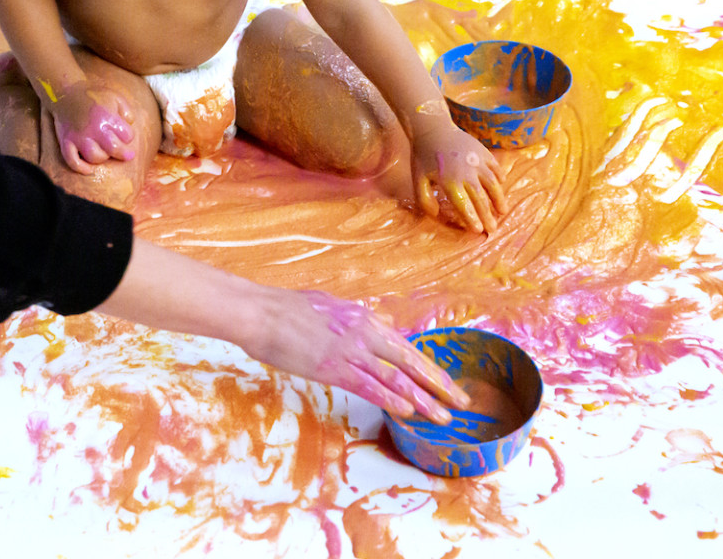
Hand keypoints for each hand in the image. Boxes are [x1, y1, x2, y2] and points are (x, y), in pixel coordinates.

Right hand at [44, 81, 136, 173]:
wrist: (66, 92)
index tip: (125, 134)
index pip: (127, 136)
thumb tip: (130, 125)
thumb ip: (127, 111)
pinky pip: (72, 160)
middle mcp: (93, 129)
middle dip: (124, 153)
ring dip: (103, 158)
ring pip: (94, 157)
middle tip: (128, 155)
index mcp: (107, 117)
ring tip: (105, 153)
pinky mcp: (66, 142)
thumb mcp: (115, 97)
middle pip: (114, 149)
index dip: (128, 136)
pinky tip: (89, 170)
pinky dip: (80, 168)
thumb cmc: (93, 96)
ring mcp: (78, 137)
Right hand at [247, 289, 468, 423]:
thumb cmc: (286, 309)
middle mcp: (364, 333)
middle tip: (462, 400)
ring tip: (444, 415)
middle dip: (439, 383)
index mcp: (363, 318)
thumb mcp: (329, 307)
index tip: (445, 381)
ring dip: (423, 398)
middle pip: (411, 360)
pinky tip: (408, 411)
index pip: (404, 346)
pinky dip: (391, 399)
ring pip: (397, 377)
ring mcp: (350, 351)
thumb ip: (352, 320)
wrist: (260, 312)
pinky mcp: (334, 367)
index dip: (428, 366)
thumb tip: (371, 325)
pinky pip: (369, 385)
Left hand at [410, 120, 505, 232]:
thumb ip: (424, 199)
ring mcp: (477, 162)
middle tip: (492, 230)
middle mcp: (467, 173)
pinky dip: (500, 178)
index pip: (464, 205)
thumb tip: (436, 215)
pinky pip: (495, 168)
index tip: (478, 231)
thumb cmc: (423, 156)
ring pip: (493, 185)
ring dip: (499, 200)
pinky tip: (501, 186)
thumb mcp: (417, 179)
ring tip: (502, 212)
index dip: (471, 219)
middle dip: (488, 216)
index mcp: (449, 181)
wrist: (433, 128)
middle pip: (481, 199)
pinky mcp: (484, 152)